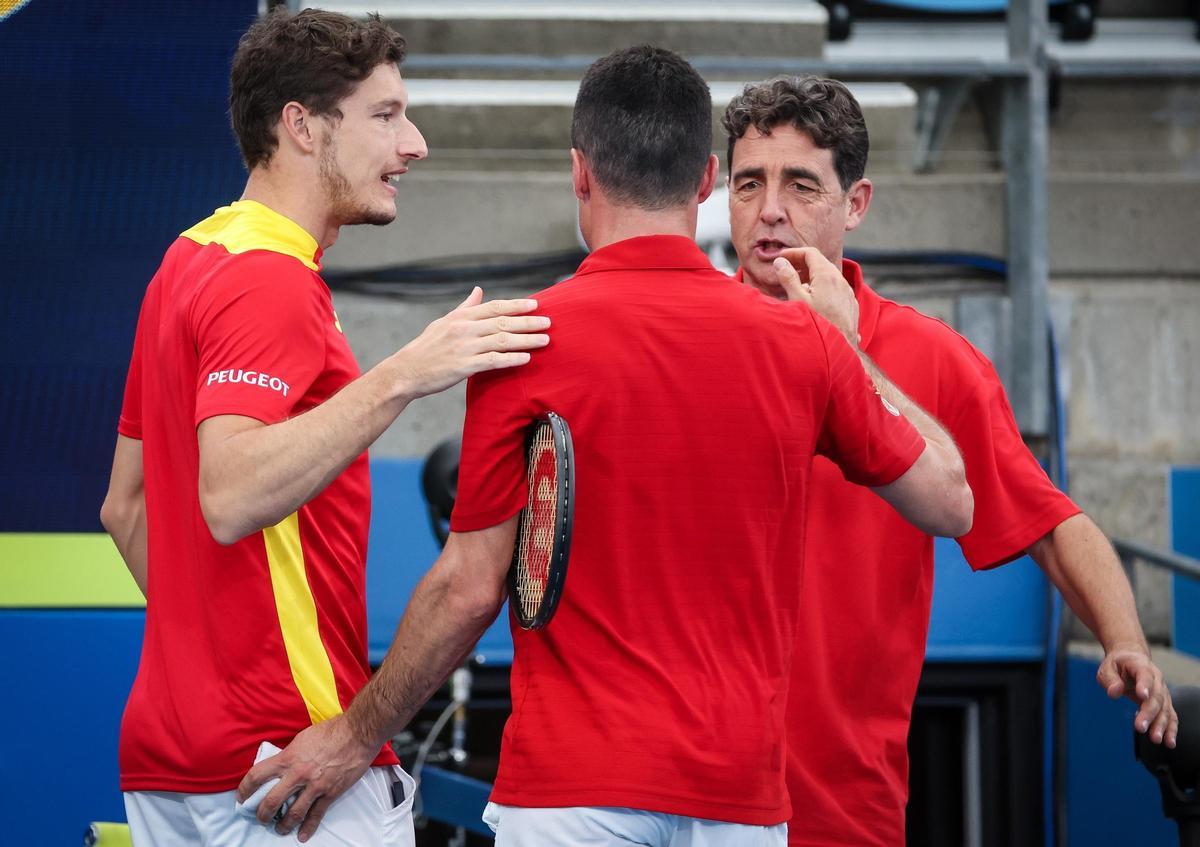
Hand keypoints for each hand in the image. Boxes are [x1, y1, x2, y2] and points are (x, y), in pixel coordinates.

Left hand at [236, 715, 378, 841]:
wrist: (358, 733)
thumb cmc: (332, 731)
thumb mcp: (303, 738)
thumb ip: (290, 754)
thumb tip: (282, 764)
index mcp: (288, 758)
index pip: (257, 776)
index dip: (244, 789)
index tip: (241, 797)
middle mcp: (298, 774)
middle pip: (271, 801)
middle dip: (262, 814)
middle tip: (261, 818)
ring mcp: (314, 785)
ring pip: (292, 813)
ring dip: (283, 825)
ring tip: (279, 829)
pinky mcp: (330, 792)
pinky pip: (316, 814)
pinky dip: (308, 827)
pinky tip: (302, 835)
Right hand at [394, 286, 549, 396]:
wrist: (406, 371)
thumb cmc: (426, 347)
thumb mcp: (444, 322)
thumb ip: (465, 307)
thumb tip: (478, 290)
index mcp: (461, 317)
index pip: (494, 307)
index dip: (516, 305)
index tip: (535, 304)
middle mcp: (464, 329)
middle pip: (503, 322)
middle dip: (528, 322)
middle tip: (548, 322)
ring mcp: (465, 347)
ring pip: (502, 340)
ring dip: (526, 340)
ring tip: (544, 340)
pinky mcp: (464, 366)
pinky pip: (494, 361)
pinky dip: (512, 359)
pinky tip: (526, 358)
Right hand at [772, 248, 859, 346]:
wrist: (840, 350)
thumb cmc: (818, 325)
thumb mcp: (797, 301)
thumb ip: (788, 279)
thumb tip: (780, 262)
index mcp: (827, 276)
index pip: (810, 253)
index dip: (794, 253)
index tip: (781, 259)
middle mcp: (841, 281)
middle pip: (820, 263)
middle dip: (802, 264)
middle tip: (786, 271)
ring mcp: (848, 293)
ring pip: (829, 276)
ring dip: (812, 276)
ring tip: (797, 287)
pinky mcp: (851, 304)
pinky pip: (836, 289)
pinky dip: (823, 287)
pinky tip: (814, 300)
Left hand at [1097, 644, 1177, 746]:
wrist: (1131, 658)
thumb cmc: (1117, 665)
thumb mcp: (1107, 668)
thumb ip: (1110, 680)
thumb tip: (1114, 693)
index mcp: (1141, 665)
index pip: (1144, 675)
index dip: (1144, 685)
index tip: (1142, 696)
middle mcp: (1156, 679)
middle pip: (1156, 697)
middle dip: (1149, 713)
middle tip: (1140, 727)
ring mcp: (1162, 691)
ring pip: (1165, 709)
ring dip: (1161, 725)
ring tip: (1156, 739)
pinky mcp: (1164, 702)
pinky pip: (1170, 715)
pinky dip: (1170, 729)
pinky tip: (1169, 742)